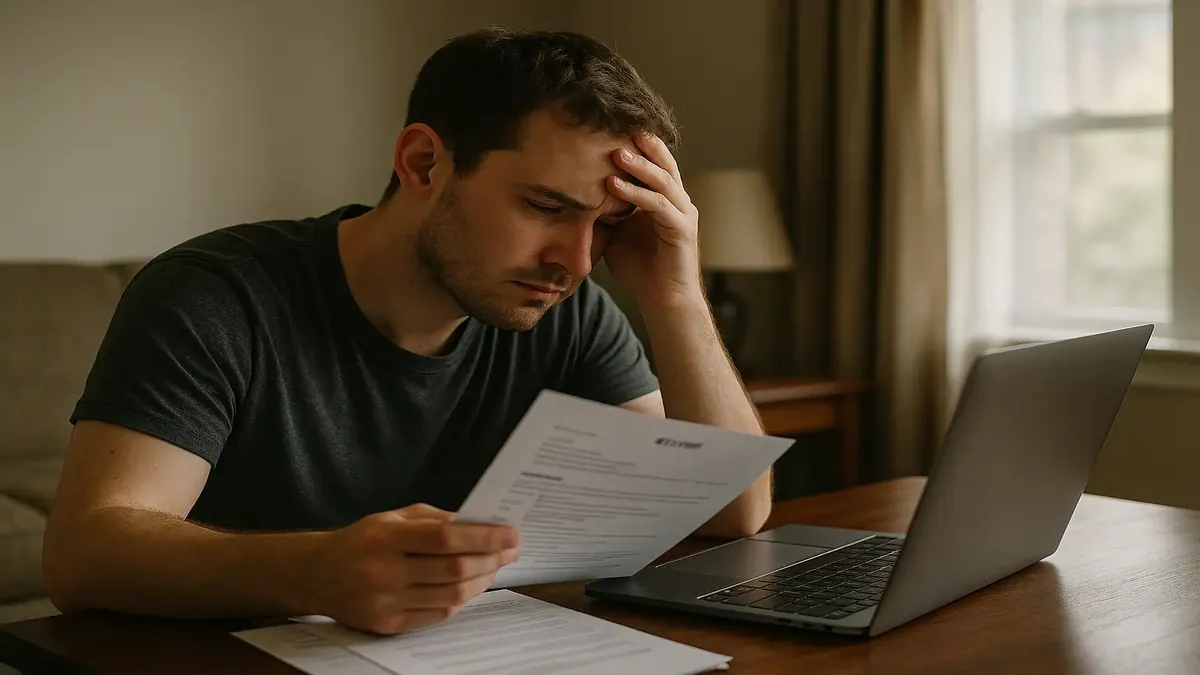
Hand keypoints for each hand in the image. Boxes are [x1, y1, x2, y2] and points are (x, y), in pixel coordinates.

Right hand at [308, 503, 519, 634]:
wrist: (317, 575)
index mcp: (386, 538)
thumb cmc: (363, 540)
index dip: (484, 537)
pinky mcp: (387, 625)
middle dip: (491, 559)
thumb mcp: (392, 517)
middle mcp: (385, 571)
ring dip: (482, 581)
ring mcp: (386, 602)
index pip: (446, 538)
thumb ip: (434, 519)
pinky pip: (437, 615)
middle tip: (512, 550)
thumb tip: (480, 525)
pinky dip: (461, 600)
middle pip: (453, 570)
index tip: (511, 534)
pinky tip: (471, 586)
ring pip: (451, 596)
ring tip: (495, 566)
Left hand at [603, 134, 703, 308]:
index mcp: (665, 199)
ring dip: (639, 165)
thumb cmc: (640, 268)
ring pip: (663, 180)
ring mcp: (683, 214)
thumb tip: (575, 192)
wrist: (662, 301)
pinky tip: (614, 185)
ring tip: (616, 152)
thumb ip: (605, 211)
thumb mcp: (615, 232)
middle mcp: (678, 201)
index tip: (611, 130)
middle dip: (643, 145)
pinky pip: (658, 205)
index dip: (637, 147)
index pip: (654, 164)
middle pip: (664, 163)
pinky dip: (636, 194)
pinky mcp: (682, 230)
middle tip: (619, 126)